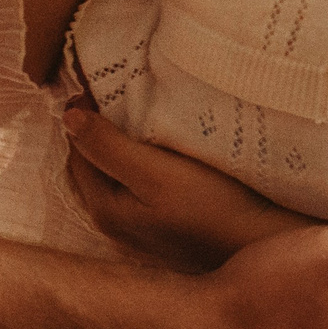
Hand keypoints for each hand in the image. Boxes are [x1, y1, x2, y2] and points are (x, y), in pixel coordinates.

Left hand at [65, 105, 310, 272]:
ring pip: (114, 177)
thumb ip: (109, 147)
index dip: (84, 117)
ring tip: (136, 118)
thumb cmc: (211, 205)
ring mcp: (138, 232)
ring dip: (117, 148)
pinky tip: (158, 152)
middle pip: (92, 167)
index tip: (99, 85)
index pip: (78, 153)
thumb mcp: (156, 172)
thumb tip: (68, 117)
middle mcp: (114, 226)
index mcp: (104, 210)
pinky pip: (136, 189)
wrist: (259, 243)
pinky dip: (137, 165)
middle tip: (115, 96)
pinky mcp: (162, 229)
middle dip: (96, 133)